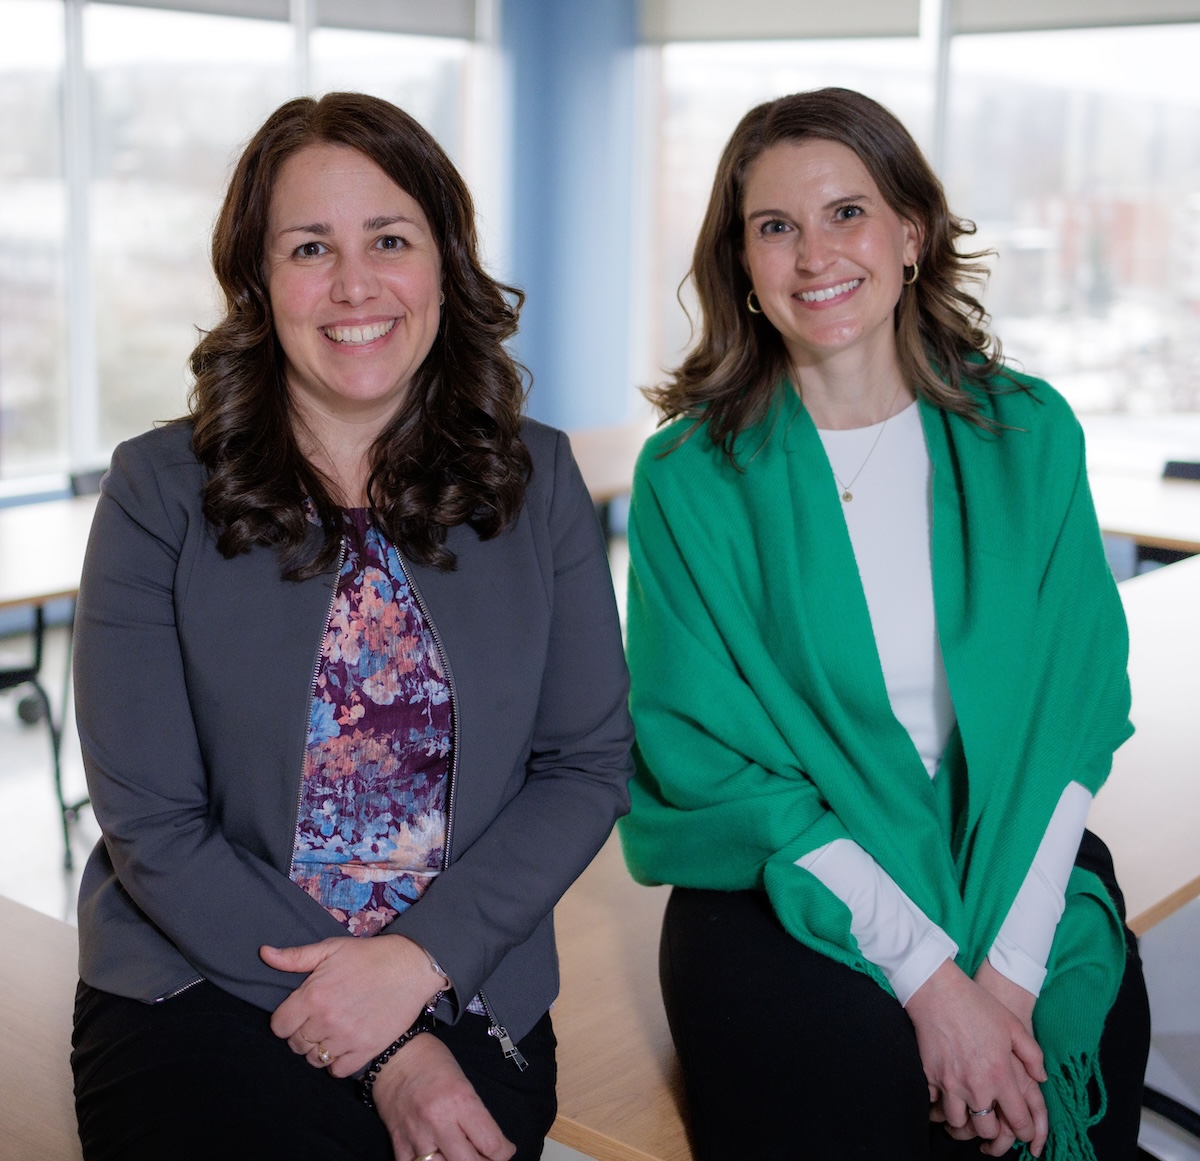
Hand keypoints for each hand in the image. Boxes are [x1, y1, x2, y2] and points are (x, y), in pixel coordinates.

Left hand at [261, 934, 447, 1076]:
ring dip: (319, 1048)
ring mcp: (347, 1038)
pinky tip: (345, 1044)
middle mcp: (327, 1020)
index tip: (300, 1012)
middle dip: (301, 1034)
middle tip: (318, 1020)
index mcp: (313, 995)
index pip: (279, 1026)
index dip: (286, 1019)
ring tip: (332, 1032)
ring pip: (314, 1060)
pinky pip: (337, 1071)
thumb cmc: (368, 955)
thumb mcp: (330, 948)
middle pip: (295, 1045)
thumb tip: (264, 953)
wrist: (411, 966)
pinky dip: (338, 1062)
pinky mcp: (366, 1049)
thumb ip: (295, 957)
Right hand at [372, 1033, 514, 1160]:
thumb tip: (487, 1143)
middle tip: (485, 1157)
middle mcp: (439, 1121)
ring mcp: (417, 1135)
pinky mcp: (399, 1143)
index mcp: (460, 1100)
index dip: (504, 1152)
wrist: (394, 1054)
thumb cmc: (432, 1061)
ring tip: (460, 1156)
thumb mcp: (463, 1081)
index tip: (505, 1150)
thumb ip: (474, 1114)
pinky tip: (436, 1158)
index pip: (491, 1144)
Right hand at [907, 959, 1048, 1157]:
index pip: (1018, 1121)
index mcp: (1001, 1076)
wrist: (937, 990)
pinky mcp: (929, 1077)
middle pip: (986, 1130)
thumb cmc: (977, 1005)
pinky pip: (933, 1105)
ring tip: (966, 1113)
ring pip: (957, 1123)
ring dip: (964, 1121)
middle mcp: (976, 1086)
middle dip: (992, 1132)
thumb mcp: (1014, 1025)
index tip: (1022, 1130)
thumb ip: (1033, 1055)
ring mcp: (950, 1084)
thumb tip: (1041, 1079)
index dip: (1025, 1132)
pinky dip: (938, 1105)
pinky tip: (943, 1096)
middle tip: (992, 1121)